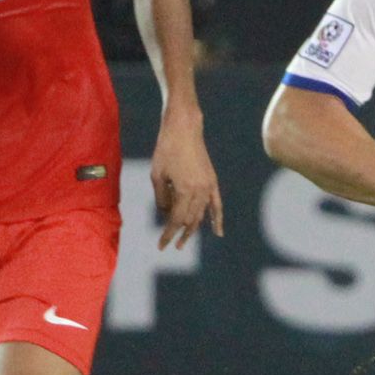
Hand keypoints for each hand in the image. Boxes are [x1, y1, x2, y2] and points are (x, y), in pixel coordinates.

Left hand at [150, 117, 223, 249]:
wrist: (184, 128)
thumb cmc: (166, 149)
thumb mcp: (157, 175)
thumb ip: (161, 198)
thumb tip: (166, 214)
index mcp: (184, 191)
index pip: (176, 220)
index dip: (168, 234)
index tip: (161, 246)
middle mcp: (199, 191)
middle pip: (190, 220)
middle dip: (179, 234)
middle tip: (171, 245)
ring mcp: (208, 186)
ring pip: (201, 215)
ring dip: (193, 229)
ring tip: (184, 240)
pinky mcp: (212, 181)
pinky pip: (217, 204)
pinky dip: (217, 219)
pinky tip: (218, 232)